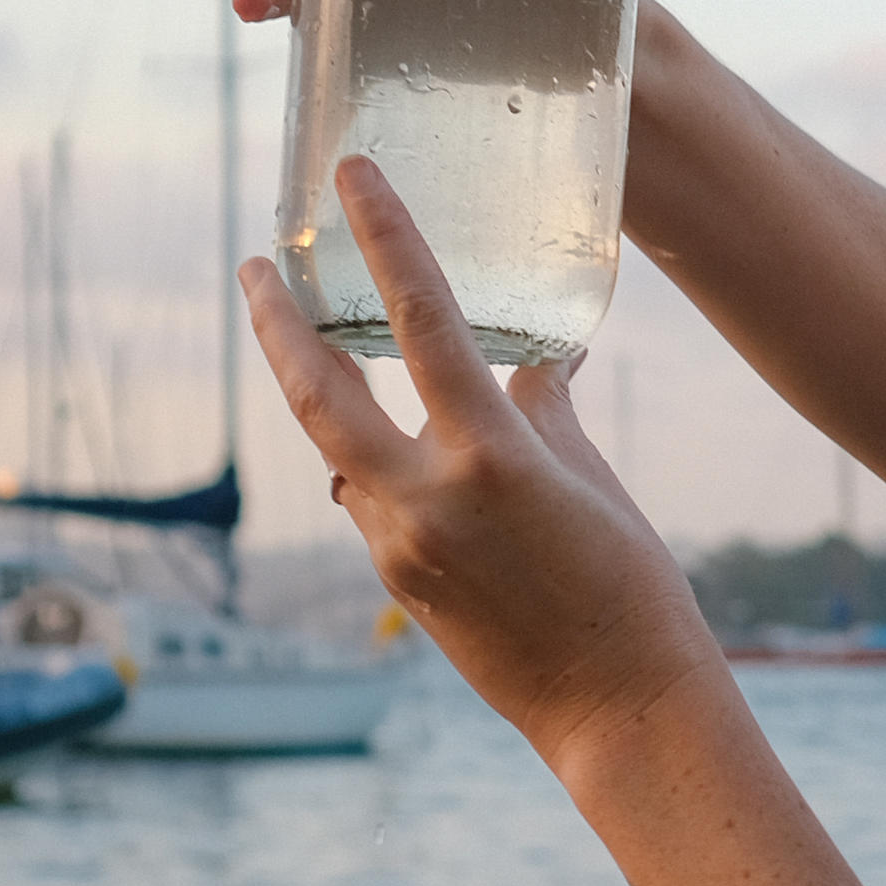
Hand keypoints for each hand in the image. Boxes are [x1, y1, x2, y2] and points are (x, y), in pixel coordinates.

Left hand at [240, 155, 726, 782]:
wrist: (618, 707)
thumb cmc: (629, 588)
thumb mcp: (592, 481)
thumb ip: (544, 411)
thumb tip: (534, 361)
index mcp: (490, 456)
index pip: (422, 319)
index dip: (386, 237)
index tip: (353, 178)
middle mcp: (426, 497)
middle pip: (316, 391)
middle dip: (278, 323)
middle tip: (256, 267)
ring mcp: (398, 546)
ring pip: (337, 450)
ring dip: (326, 396)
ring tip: (317, 346)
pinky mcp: (395, 582)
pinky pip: (367, 501)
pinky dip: (375, 464)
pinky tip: (401, 453)